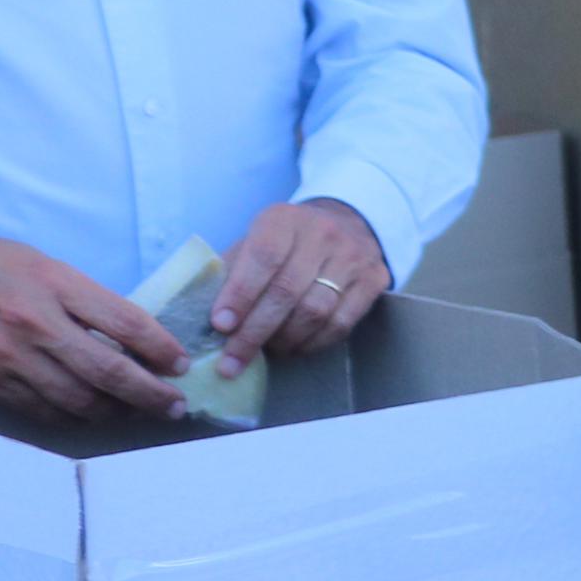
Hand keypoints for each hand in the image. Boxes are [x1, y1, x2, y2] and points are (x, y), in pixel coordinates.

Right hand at [0, 222, 189, 419]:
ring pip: (78, 400)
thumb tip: (129, 332)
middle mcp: (36, 323)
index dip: (162, 349)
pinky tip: (93, 416)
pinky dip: (74, 417)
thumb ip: (83, 297)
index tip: (182, 364)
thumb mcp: (41, 264)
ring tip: (140, 413)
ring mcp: (9, 356)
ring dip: (117, 412)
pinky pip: (42, 410)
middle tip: (175, 405)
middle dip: (151, 394)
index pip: (127, 322)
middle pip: (109, 370)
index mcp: (56, 284)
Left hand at [211, 200, 392, 373]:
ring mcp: (354, 257)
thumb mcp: (253, 242)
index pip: (263, 257)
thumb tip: (205, 319)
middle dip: (255, 331)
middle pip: (287, 291)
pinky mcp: (375, 280)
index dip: (240, 294)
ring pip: (316, 311)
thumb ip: (231, 273)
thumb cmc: (286, 242)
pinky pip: (341, 323)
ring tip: (264, 352)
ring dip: (284, 340)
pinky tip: (293, 348)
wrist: (346, 224)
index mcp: (284, 219)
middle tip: (231, 360)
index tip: (220, 325)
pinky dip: (313, 343)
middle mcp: (324, 234)